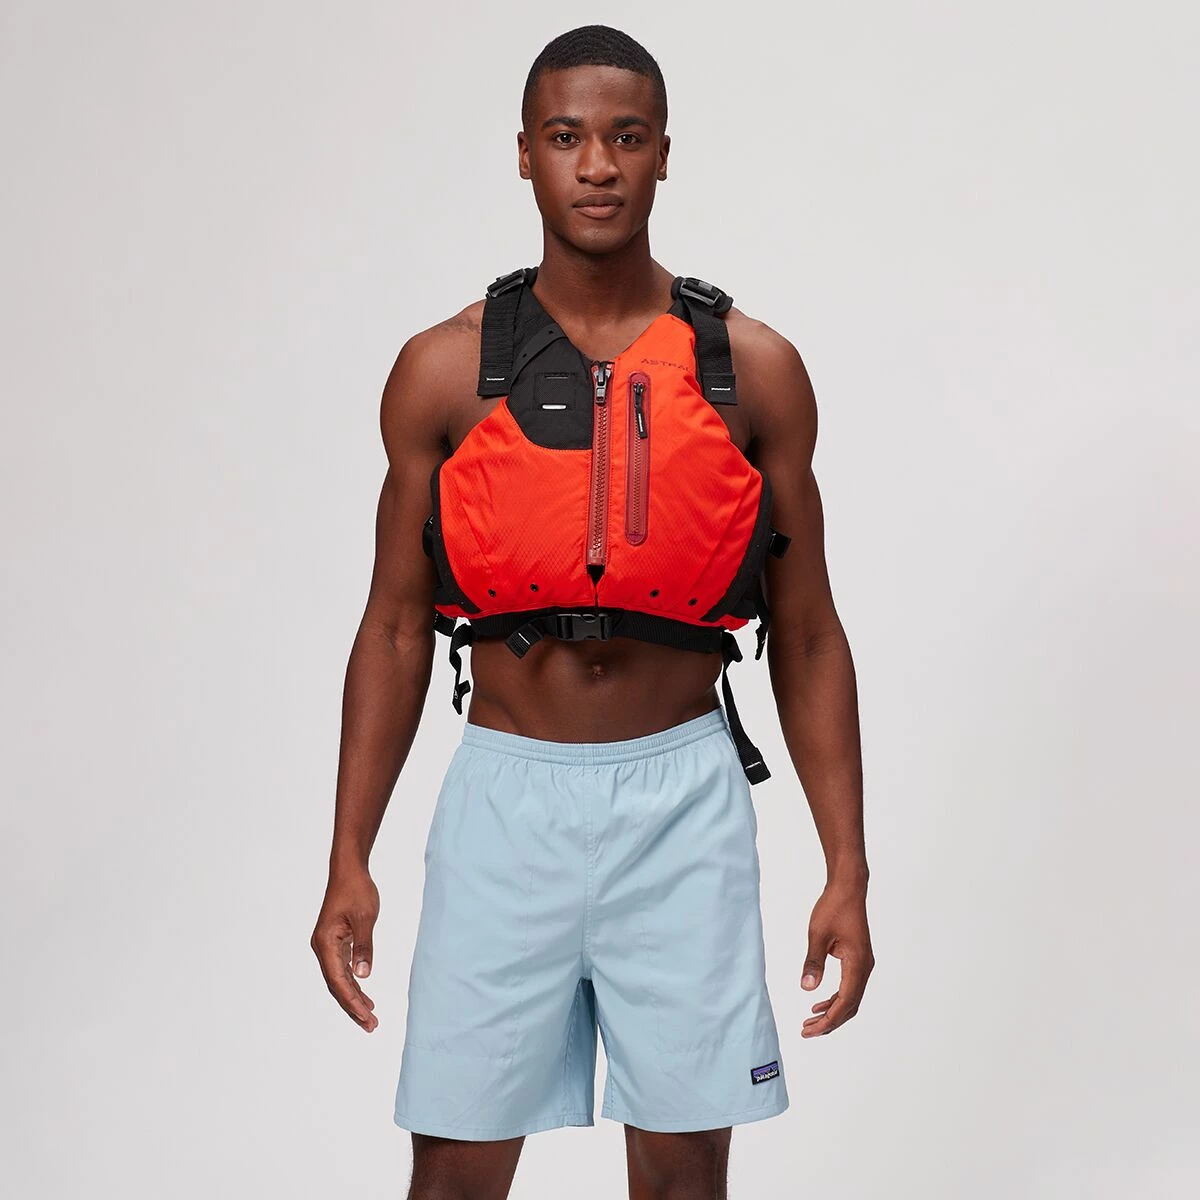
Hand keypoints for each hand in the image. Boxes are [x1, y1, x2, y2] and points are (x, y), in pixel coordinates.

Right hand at [311, 866, 379, 1031]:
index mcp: (325, 943)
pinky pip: (342, 969)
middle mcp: (322, 948)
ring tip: (370, 1016)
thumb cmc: (356, 890)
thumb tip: (363, 976)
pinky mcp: (335, 942)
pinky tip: (364, 994)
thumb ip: (364, 947)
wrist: (349, 870)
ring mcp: (328, 946)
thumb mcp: (365, 918)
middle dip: (353, 1007)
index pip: (338, 981)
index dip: (352, 1001)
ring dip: (353, 998)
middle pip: (336, 986)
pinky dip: (353, 983)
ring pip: (339, 980)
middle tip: (371, 1026)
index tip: (367, 1016)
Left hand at [799, 878, 873, 1037]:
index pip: (845, 1002)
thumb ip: (813, 962)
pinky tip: (819, 1003)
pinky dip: (835, 999)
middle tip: (807, 1031)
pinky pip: (849, 987)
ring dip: (832, 1012)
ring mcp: (863, 964)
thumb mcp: (818, 934)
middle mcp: (864, 968)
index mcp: (857, 964)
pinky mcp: (858, 960)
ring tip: (810, 1021)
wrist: (848, 889)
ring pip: (850, 998)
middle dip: (829, 1022)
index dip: (828, 1020)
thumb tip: (807, 989)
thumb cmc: (833, 908)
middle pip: (850, 1006)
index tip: (810, 1030)